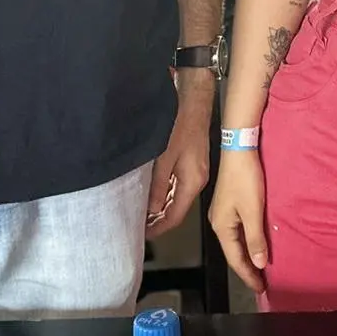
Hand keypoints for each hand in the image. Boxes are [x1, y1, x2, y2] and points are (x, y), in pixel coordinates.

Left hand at [146, 75, 212, 236]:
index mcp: (192, 182)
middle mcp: (196, 179)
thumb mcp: (164, 157)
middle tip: (140, 226)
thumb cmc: (181, 124)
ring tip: (142, 213)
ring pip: (176, 196)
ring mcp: (195, 170)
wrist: (194, 100)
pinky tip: (153, 192)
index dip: (159, 228)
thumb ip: (157, 185)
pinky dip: (165, 192)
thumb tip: (150, 209)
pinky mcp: (192, 161)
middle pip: (177, 208)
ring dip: (161, 206)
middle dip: (158, 219)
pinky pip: (178, 184)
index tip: (144, 235)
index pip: (175, 216)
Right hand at [209, 147, 267, 292]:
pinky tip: (256, 244)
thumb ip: (255, 239)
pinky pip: (238, 231)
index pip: (235, 259)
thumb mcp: (253, 211)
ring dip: (248, 255)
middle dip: (247, 268)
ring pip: (235, 242)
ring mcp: (223, 213)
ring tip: (260, 268)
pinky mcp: (229, 204)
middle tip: (262, 283)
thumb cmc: (245, 180)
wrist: (239, 149)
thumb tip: (259, 264)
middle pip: (233, 252)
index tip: (260, 289)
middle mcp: (219, 223)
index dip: (248, 275)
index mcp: (221, 227)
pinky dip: (247, 242)